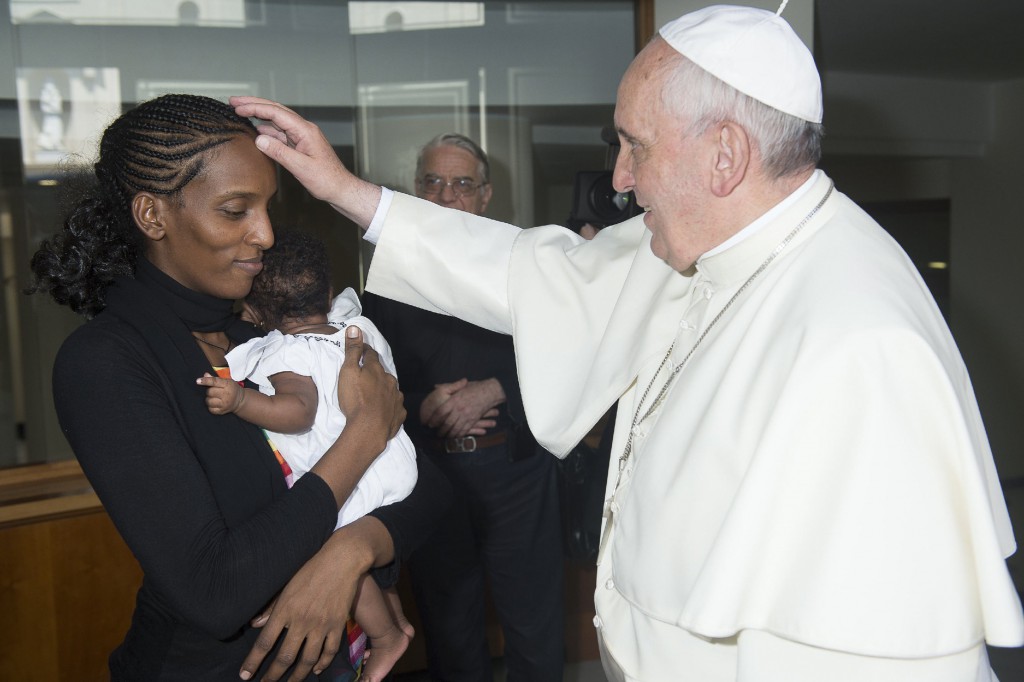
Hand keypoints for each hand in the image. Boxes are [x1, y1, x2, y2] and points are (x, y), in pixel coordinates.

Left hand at [196, 372, 244, 414]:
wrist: (240, 401)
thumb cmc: (231, 388)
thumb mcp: (226, 381)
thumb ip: (215, 378)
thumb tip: (205, 375)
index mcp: (228, 385)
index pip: (214, 382)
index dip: (205, 381)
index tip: (198, 381)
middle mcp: (226, 395)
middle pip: (210, 392)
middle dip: (209, 390)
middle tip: (214, 390)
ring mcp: (224, 404)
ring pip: (208, 401)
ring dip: (209, 398)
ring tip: (214, 397)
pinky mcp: (222, 411)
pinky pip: (210, 409)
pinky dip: (210, 406)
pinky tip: (215, 403)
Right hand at [230, 96, 380, 227]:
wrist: (340, 189)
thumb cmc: (326, 180)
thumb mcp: (301, 168)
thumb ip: (280, 152)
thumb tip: (259, 138)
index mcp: (305, 131)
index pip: (276, 113)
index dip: (255, 108)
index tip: (237, 107)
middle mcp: (303, 129)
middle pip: (275, 110)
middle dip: (254, 104)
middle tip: (233, 100)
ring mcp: (301, 136)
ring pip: (277, 120)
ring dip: (258, 115)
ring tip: (239, 111)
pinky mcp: (299, 144)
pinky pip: (280, 132)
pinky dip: (266, 129)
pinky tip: (256, 129)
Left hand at [239, 517, 393, 680]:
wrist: (342, 560)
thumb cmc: (311, 569)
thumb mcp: (286, 585)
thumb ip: (271, 607)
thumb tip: (255, 625)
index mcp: (285, 609)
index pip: (264, 643)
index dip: (253, 662)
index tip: (245, 675)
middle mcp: (302, 621)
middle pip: (285, 657)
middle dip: (273, 676)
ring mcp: (322, 625)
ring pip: (308, 660)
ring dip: (297, 676)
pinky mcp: (338, 625)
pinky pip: (329, 651)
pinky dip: (322, 664)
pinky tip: (315, 670)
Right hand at [337, 327, 405, 440]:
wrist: (369, 429)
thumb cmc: (355, 399)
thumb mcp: (348, 372)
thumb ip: (352, 351)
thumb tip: (355, 328)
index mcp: (377, 370)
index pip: (371, 355)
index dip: (365, 352)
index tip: (362, 350)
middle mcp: (390, 381)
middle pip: (382, 373)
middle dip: (375, 373)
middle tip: (366, 378)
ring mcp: (397, 398)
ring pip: (391, 390)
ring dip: (384, 390)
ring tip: (374, 396)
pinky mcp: (399, 414)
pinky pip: (395, 408)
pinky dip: (390, 407)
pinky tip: (384, 412)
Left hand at [423, 378, 504, 437]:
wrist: (489, 392)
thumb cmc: (474, 388)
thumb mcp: (460, 386)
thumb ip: (447, 387)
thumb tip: (435, 386)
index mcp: (454, 400)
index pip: (441, 412)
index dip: (434, 419)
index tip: (430, 423)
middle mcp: (459, 409)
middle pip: (447, 423)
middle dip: (441, 430)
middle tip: (437, 433)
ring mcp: (467, 416)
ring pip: (455, 429)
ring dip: (449, 434)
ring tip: (444, 436)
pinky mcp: (473, 420)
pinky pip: (464, 430)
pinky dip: (459, 435)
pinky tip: (455, 437)